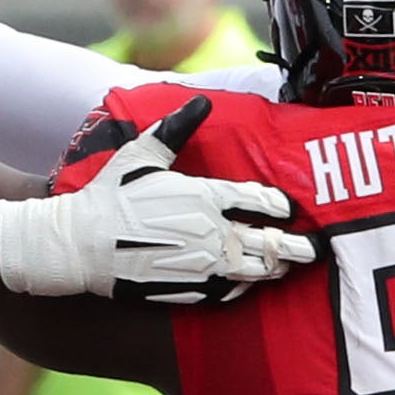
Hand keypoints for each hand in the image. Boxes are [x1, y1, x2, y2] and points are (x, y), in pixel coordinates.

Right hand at [0, 97, 319, 302]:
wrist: (80, 245)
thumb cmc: (109, 196)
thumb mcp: (141, 154)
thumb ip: (176, 128)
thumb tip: (201, 100)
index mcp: (203, 196)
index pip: (259, 201)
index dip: (280, 206)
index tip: (290, 209)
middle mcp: (210, 232)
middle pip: (270, 242)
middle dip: (297, 246)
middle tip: (314, 248)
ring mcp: (202, 265)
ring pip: (256, 271)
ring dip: (276, 269)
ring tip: (288, 267)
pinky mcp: (188, 291)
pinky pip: (230, 293)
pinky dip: (245, 288)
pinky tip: (249, 284)